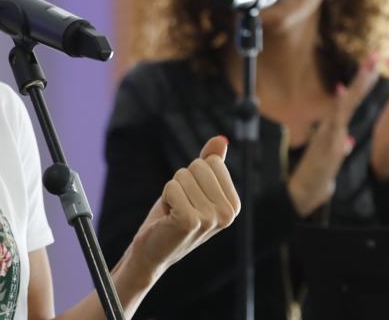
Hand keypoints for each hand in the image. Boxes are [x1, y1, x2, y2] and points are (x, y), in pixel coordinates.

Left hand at [124, 136, 240, 275]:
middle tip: (181, 205)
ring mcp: (211, 219)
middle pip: (199, 166)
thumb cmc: (175, 214)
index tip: (192, 197)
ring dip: (172, 191)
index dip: (194, 175)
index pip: (212, 161)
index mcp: (234, 204)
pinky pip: (172, 187)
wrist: (154, 249)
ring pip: (183, 176)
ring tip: (174, 211)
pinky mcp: (190, 221)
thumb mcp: (195, 187)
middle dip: (182, 181)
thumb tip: (222, 139)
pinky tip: (168, 216)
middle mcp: (228, 214)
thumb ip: (210, 163)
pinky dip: (165, 197)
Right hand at [286, 58, 377, 215]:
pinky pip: (335, 120)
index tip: (373, 67)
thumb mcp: (333, 159)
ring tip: (368, 69)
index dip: (363, 85)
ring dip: (357, 86)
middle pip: (350, 98)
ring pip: (344, 104)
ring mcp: (328, 133)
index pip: (351, 103)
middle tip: (374, 56)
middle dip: (363, 77)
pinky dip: (340, 105)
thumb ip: (339, 147)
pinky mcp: (326, 142)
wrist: (302, 192)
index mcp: (335, 129)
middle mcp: (330, 126)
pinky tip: (344, 91)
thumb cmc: (317, 175)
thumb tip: (348, 142)